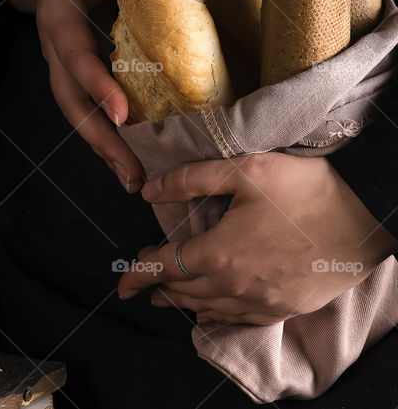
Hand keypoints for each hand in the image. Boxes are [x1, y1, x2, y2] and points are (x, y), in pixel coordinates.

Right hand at [0, 0, 141, 190]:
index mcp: (58, 20)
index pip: (76, 57)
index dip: (97, 86)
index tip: (124, 115)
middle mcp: (55, 52)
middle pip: (71, 103)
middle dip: (100, 140)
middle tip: (131, 172)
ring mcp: (63, 68)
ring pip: (78, 115)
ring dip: (104, 150)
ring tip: (134, 179)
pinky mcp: (78, 77)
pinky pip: (90, 112)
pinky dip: (109, 139)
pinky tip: (132, 160)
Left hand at [117, 153, 397, 323]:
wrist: (367, 231)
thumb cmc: (308, 194)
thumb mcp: (247, 170)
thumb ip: (193, 179)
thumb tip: (148, 190)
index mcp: (218, 252)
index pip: (164, 268)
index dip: (138, 274)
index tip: (121, 283)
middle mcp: (233, 285)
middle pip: (182, 290)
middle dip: (157, 286)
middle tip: (140, 282)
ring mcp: (259, 302)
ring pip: (206, 307)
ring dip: (181, 301)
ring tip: (165, 297)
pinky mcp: (282, 309)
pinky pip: (236, 319)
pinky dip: (214, 315)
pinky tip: (208, 313)